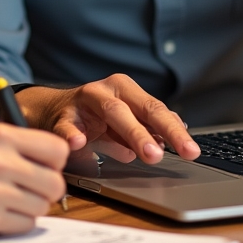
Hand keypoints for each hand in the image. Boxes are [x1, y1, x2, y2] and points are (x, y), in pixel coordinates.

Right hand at [0, 122, 68, 236]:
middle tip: (26, 191)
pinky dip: (15, 224)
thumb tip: (57, 160)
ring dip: (28, 208)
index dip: (54, 162)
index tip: (42, 168)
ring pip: (41, 206)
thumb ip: (16, 145)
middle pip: (54, 182)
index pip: (57, 149)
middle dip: (45, 190)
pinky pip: (24, 225)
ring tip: (5, 202)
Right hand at [16, 73, 200, 165]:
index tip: (191, 151)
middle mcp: (108, 90)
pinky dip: (73, 134)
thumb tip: (171, 140)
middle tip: (172, 152)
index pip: (156, 110)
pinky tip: (78, 142)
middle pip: (139, 108)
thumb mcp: (121, 125)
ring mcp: (84, 100)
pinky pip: (68, 125)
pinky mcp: (62, 115)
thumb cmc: (94, 119)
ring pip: (112, 111)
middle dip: (157, 132)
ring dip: (132, 133)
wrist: (51, 112)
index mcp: (126, 90)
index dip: (175, 131)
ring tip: (147, 152)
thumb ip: (144, 130)